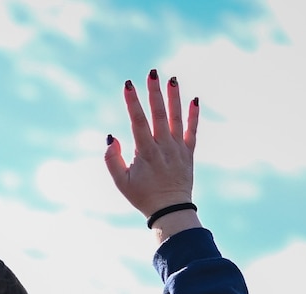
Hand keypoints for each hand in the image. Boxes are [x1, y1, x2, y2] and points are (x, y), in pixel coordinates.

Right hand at [105, 70, 199, 239]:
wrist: (171, 210)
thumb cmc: (142, 196)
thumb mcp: (121, 182)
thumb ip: (112, 160)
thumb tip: (111, 137)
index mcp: (145, 153)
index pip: (138, 122)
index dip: (133, 103)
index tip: (128, 85)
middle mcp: (163, 147)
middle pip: (159, 114)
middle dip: (154, 92)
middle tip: (152, 72)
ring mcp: (178, 149)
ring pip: (176, 118)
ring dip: (174, 98)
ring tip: (172, 79)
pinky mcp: (188, 152)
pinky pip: (192, 130)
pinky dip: (194, 115)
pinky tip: (194, 99)